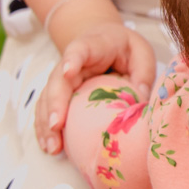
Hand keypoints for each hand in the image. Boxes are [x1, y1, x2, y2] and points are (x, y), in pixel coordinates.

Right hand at [34, 22, 156, 154]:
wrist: (104, 40)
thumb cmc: (124, 48)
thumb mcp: (141, 52)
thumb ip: (143, 72)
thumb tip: (138, 98)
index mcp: (94, 46)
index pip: (80, 49)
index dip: (73, 59)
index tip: (68, 71)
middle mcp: (71, 62)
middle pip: (57, 80)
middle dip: (54, 104)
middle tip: (56, 126)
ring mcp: (61, 79)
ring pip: (47, 98)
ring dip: (46, 123)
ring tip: (53, 147)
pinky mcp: (59, 94)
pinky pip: (47, 110)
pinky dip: (45, 129)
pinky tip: (49, 146)